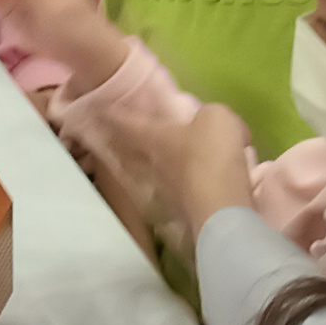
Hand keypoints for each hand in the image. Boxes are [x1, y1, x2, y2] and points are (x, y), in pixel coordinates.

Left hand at [96, 94, 258, 238]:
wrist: (223, 208)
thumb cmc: (212, 155)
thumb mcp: (215, 117)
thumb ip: (207, 115)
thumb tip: (208, 123)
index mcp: (157, 138)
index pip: (129, 123)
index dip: (116, 115)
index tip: (102, 112)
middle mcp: (155, 165)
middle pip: (133, 154)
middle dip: (124, 145)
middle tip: (115, 139)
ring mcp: (168, 192)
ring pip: (152, 176)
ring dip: (150, 169)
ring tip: (153, 164)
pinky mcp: (184, 212)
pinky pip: (177, 195)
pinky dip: (180, 188)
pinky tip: (188, 188)